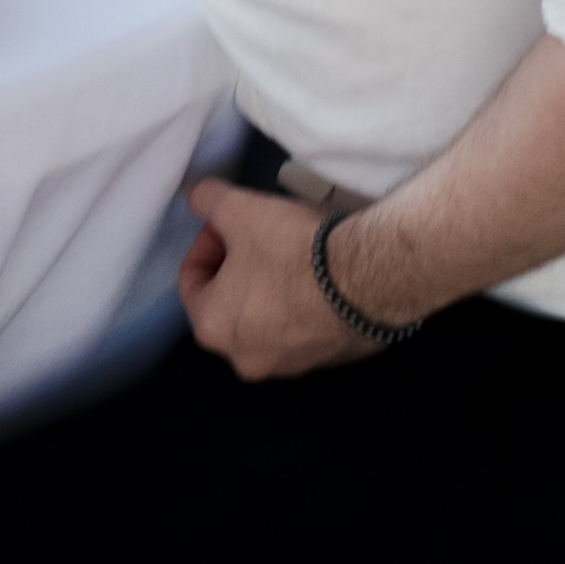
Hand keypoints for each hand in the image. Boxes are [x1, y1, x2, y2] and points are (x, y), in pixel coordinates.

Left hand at [176, 181, 386, 380]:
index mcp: (214, 330)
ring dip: (271, 287)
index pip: (192, 280)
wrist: (372, 276)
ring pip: (268, 319)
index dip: (206, 242)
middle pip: (228, 302)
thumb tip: (198, 198)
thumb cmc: (291, 250)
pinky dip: (306, 305)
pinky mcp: (334, 360)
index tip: (227, 223)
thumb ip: (205, 201)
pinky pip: (307, 328)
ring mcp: (295, 365)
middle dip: (237, 266)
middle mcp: (248, 359)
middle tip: (256, 235)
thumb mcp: (237, 209)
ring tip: (291, 253)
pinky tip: (321, 276)